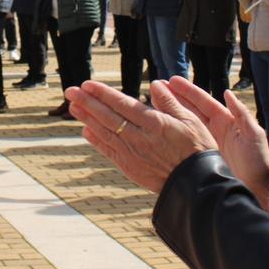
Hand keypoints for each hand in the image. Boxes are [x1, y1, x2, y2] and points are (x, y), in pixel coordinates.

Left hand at [66, 80, 216, 192]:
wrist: (196, 185)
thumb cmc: (198, 150)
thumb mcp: (191, 121)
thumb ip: (170, 102)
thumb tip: (155, 84)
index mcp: (154, 123)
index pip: (122, 104)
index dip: (103, 93)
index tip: (87, 84)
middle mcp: (139, 138)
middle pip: (107, 116)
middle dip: (87, 102)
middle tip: (70, 91)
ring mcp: (132, 153)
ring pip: (104, 132)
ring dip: (86, 118)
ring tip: (73, 106)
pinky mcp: (130, 167)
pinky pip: (109, 151)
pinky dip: (96, 140)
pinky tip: (85, 130)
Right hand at [163, 77, 268, 210]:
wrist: (255, 190)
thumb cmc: (258, 162)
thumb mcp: (254, 135)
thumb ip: (242, 114)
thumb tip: (228, 94)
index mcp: (226, 121)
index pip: (203, 102)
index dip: (188, 91)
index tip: (173, 81)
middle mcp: (213, 129)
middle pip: (190, 109)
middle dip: (174, 97)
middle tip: (157, 87)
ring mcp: (205, 143)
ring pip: (184, 124)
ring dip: (170, 112)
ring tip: (152, 102)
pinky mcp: (199, 157)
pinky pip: (183, 142)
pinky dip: (171, 133)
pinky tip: (158, 127)